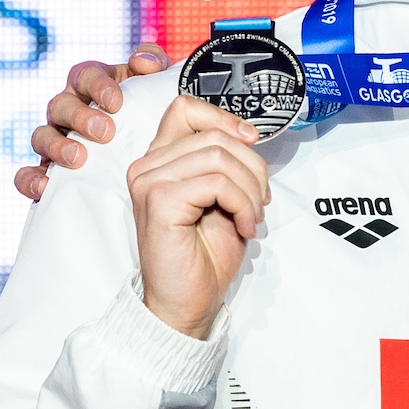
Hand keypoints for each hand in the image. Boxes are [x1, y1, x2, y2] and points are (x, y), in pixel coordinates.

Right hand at [15, 45, 171, 200]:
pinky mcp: (50, 170)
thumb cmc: (155, 113)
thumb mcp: (160, 84)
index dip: (97, 85)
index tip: (116, 102)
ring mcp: (57, 139)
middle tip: (105, 132)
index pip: (85, 75)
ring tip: (78, 158)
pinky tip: (45, 186)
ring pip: (41, 136)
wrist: (156, 158)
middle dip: (80, 117)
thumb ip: (154, 63)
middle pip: (60, 105)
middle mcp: (70, 109)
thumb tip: (140, 61)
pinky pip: (28, 173)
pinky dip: (30, 178)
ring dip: (55, 146)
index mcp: (93, 85)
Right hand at [125, 95, 269, 339]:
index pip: (184, 108)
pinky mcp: (158, 201)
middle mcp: (147, 166)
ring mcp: (148, 182)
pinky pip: (218, 183)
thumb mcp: (224, 197)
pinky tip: (245, 227)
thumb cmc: (206, 253)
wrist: (189, 301)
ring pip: (220, 157)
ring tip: (253, 217)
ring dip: (251, 189)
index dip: (225, 118)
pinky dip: (244, 203)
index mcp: (161, 160)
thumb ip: (226, 163)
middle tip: (261, 203)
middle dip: (253, 168)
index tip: (252, 141)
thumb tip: (249, 135)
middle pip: (216, 136)